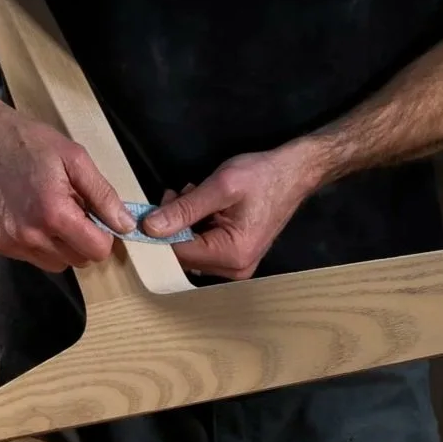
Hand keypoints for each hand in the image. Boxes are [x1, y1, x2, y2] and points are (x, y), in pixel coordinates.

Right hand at [0, 101, 137, 272]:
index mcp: (53, 214)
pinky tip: (24, 213)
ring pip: (52, 263)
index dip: (103, 235)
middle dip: (81, 240)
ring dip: (58, 245)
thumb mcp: (75, 158)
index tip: (95, 217)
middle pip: (76, 261)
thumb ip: (103, 195)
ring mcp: (6, 242)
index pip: (97, 251)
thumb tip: (126, 226)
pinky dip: (33, 242)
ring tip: (47, 212)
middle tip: (71, 209)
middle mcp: (28, 235)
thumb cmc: (28, 142)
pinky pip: (25, 256)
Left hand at [142, 141, 330, 279]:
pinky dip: (197, 226)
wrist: (294, 173)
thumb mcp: (220, 187)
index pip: (179, 252)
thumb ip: (184, 209)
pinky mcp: (236, 257)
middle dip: (175, 225)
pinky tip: (203, 205)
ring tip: (193, 195)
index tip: (161, 201)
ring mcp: (236, 266)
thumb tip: (149, 228)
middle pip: (184, 254)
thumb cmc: (261, 176)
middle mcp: (234, 268)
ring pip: (192, 250)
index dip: (162, 229)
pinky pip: (204, 247)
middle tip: (178, 193)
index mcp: (231, 254)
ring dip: (185, 223)